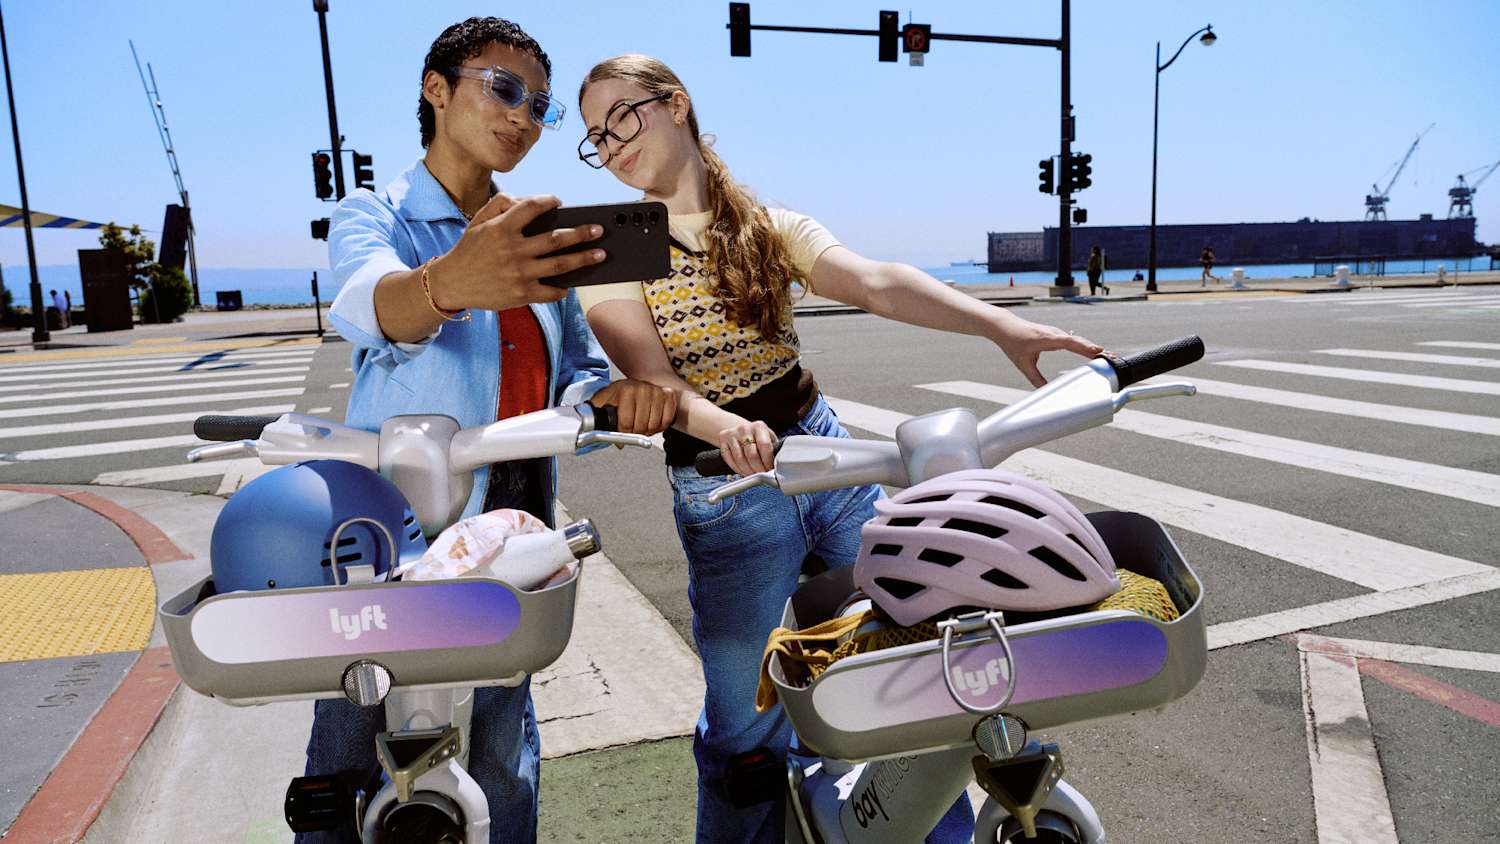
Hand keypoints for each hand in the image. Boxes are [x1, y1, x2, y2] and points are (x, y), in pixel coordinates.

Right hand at [427, 193, 605, 312]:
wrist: (451, 283)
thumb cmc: (469, 250)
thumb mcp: (478, 222)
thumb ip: (501, 205)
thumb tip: (528, 199)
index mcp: (502, 229)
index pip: (531, 208)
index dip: (548, 201)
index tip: (558, 201)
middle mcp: (513, 250)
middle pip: (555, 239)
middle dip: (581, 233)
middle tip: (599, 230)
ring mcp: (518, 274)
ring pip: (559, 265)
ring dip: (583, 259)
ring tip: (600, 254)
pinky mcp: (520, 294)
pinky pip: (549, 292)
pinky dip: (562, 289)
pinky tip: (570, 284)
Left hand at [590, 379, 677, 435]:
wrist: (630, 386)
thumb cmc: (615, 398)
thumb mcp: (601, 405)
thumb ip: (597, 419)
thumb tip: (598, 436)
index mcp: (625, 390)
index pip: (626, 424)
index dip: (623, 434)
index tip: (621, 436)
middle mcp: (643, 388)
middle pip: (641, 426)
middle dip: (635, 433)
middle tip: (631, 430)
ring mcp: (657, 391)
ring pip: (655, 425)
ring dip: (648, 430)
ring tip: (641, 424)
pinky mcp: (668, 395)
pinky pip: (667, 420)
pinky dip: (660, 425)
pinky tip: (652, 420)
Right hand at [717, 420, 775, 475]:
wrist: (740, 429)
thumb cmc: (757, 437)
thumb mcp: (768, 438)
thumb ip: (774, 449)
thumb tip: (778, 466)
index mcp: (759, 426)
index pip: (765, 446)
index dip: (768, 461)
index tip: (770, 470)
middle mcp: (745, 428)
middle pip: (752, 455)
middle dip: (758, 469)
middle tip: (762, 476)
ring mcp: (732, 433)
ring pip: (740, 459)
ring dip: (747, 471)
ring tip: (753, 475)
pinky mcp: (722, 439)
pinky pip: (729, 459)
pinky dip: (737, 469)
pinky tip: (743, 472)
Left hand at [994, 319, 1106, 387]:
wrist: (1006, 326)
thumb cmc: (1013, 343)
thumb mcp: (1023, 364)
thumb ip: (1035, 378)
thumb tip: (1045, 392)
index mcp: (1048, 339)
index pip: (1070, 342)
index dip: (1085, 346)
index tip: (1100, 351)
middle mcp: (1055, 334)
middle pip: (1080, 342)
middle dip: (1096, 350)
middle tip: (1113, 358)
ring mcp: (1057, 334)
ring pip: (1078, 341)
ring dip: (1093, 348)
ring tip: (1109, 356)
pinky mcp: (1056, 335)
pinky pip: (1074, 341)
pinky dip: (1085, 346)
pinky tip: (1095, 352)